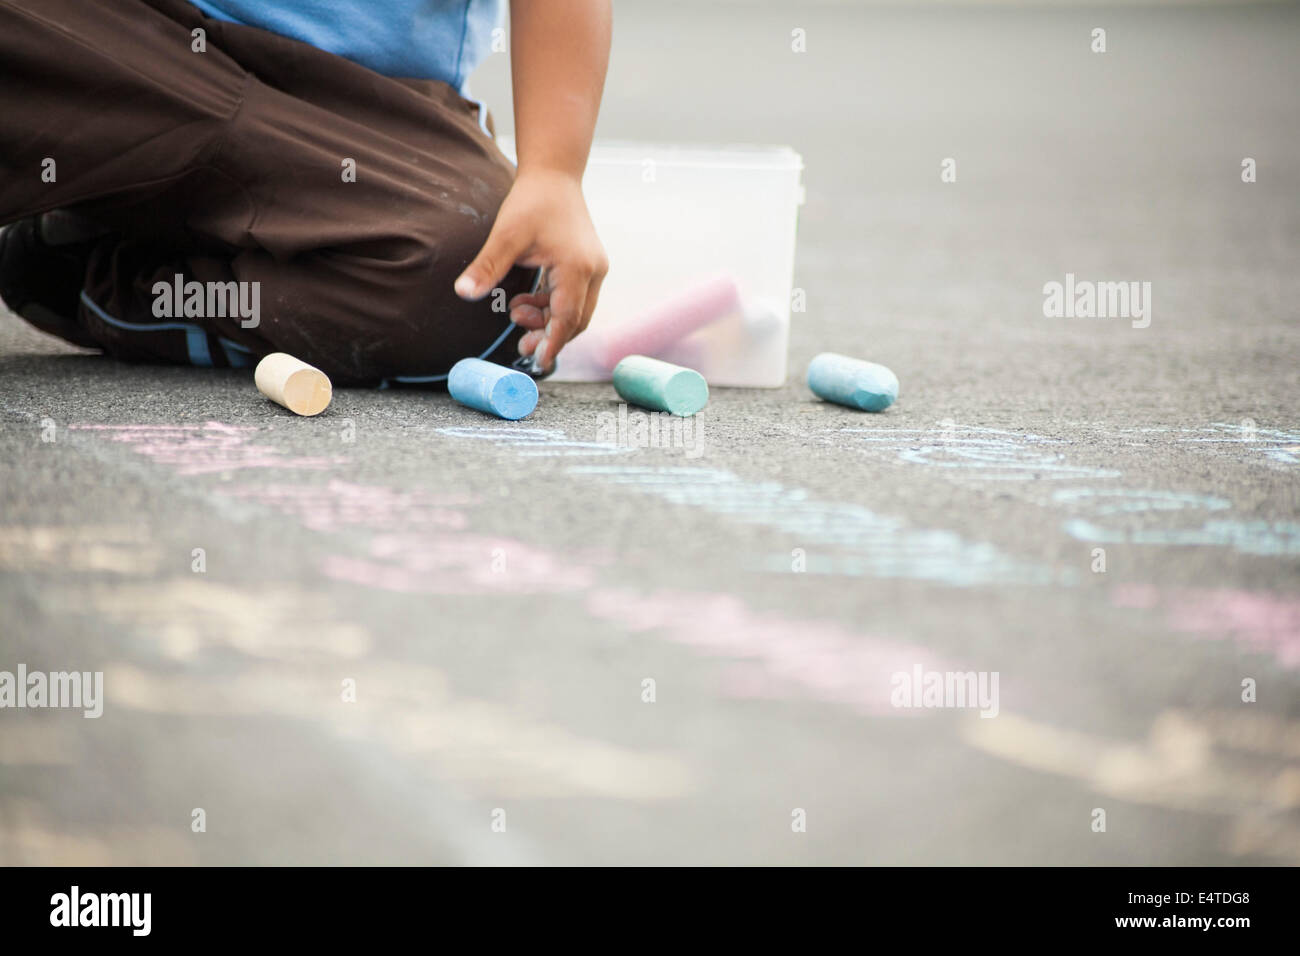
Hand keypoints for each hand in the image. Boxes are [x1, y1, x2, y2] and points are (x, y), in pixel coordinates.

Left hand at [455, 168, 607, 371]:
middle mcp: (593, 271)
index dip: (553, 343)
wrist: (554, 175)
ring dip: (548, 320)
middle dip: (549, 335)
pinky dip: (552, 307)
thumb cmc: (532, 201)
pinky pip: (574, 299)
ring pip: (576, 312)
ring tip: (516, 313)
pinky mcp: (588, 267)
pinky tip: (526, 300)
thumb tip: (463, 292)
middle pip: (576, 320)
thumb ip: (487, 266)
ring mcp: (594, 269)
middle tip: (521, 345)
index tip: (539, 363)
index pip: (568, 317)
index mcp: (577, 267)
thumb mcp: (506, 235)